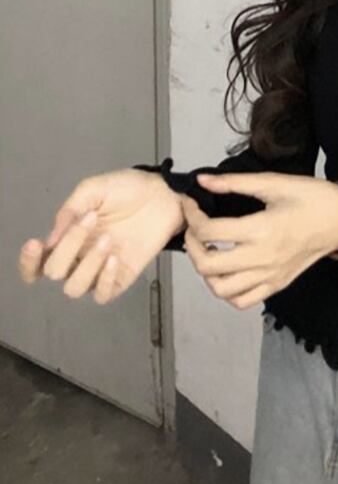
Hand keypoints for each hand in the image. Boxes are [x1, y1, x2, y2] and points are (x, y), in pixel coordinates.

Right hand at [17, 168, 184, 303]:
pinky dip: (103, 280)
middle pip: (55, 272)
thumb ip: (70, 210)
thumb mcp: (94, 189)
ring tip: (107, 239)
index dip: (28, 262)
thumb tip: (51, 238)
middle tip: (91, 220)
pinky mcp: (121, 277)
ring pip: (75, 287)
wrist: (163, 193)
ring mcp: (100, 269)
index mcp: (68, 237)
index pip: (38, 262)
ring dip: (87, 264)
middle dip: (68, 247)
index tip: (36, 245)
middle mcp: (79, 257)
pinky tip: (114, 258)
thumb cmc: (128, 189)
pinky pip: (103, 295)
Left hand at [180, 172, 337, 309]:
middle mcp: (262, 258)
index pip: (209, 231)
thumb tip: (202, 180)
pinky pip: (242, 301)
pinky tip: (227, 270)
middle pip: (208, 265)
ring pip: (221, 290)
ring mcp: (269, 276)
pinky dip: (226, 291)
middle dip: (191, 246)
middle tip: (195, 230)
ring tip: (209, 251)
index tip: (191, 204)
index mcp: (261, 229)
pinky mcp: (276, 285)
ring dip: (206, 272)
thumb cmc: (311, 197)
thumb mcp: (274, 182)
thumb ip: (235, 182)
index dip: (192, 216)